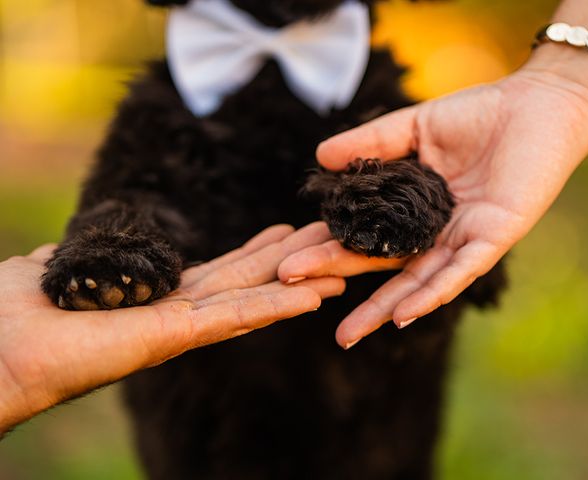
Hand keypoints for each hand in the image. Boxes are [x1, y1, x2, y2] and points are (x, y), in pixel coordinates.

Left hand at [0, 222, 343, 432]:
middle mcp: (175, 313)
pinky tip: (313, 296)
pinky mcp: (176, 337)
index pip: (217, 272)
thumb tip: (76, 247)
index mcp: (153, 294)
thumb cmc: (15, 309)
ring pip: (252, 299)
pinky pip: (236, 318)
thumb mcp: (64, 265)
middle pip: (245, 281)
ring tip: (338, 267)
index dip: (254, 252)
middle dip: (287, 259)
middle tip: (326, 238)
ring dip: (296, 284)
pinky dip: (277, 307)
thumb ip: (86, 256)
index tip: (284, 231)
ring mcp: (180, 327)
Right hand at [279, 52, 587, 348]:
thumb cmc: (479, 114)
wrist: (536, 104)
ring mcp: (463, 239)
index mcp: (414, 210)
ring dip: (381, 308)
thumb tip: (320, 156)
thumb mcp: (413, 128)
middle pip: (380, 262)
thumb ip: (371, 144)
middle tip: (292, 287)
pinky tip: (402, 315)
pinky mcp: (493, 237)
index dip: (326, 245)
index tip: (287, 257)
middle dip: (336, 276)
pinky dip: (432, 293)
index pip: (363, 232)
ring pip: (417, 280)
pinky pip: (461, 271)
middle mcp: (435, 232)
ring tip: (347, 334)